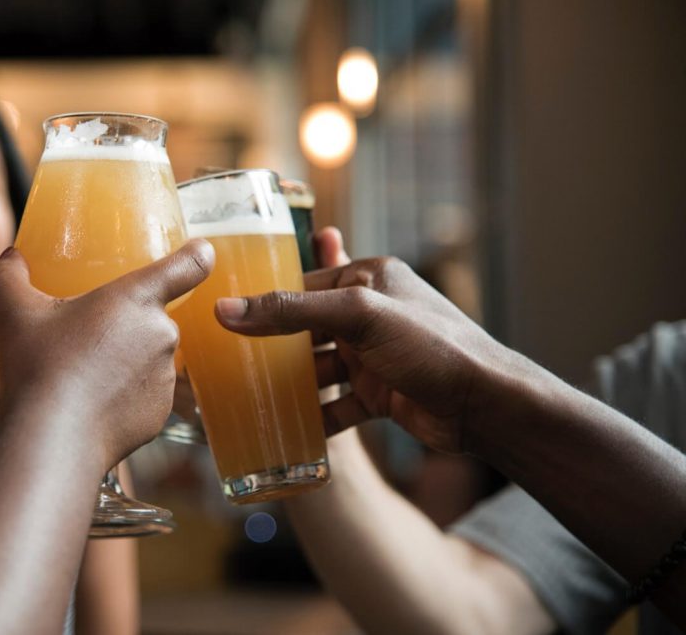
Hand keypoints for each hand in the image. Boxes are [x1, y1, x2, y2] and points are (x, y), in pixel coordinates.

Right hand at [0, 240, 214, 465]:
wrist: (54, 438)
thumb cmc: (39, 367)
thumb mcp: (14, 312)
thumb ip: (8, 276)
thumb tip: (9, 258)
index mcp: (137, 299)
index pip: (187, 265)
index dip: (197, 255)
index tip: (200, 251)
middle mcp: (162, 334)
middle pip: (153, 318)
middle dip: (125, 324)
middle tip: (86, 337)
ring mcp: (166, 377)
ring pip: (149, 358)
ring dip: (126, 360)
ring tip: (83, 374)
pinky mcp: (161, 413)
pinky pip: (146, 395)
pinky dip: (125, 396)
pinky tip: (92, 403)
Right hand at [215, 249, 520, 453]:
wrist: (487, 407)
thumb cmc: (432, 346)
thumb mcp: (358, 316)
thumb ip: (292, 311)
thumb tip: (226, 310)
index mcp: (369, 278)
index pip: (304, 283)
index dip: (265, 299)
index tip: (223, 317)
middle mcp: (370, 313)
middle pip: (306, 329)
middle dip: (272, 347)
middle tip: (227, 362)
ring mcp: (375, 356)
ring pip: (318, 369)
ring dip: (291, 386)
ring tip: (248, 399)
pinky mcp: (381, 394)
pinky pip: (337, 404)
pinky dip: (315, 417)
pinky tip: (287, 431)